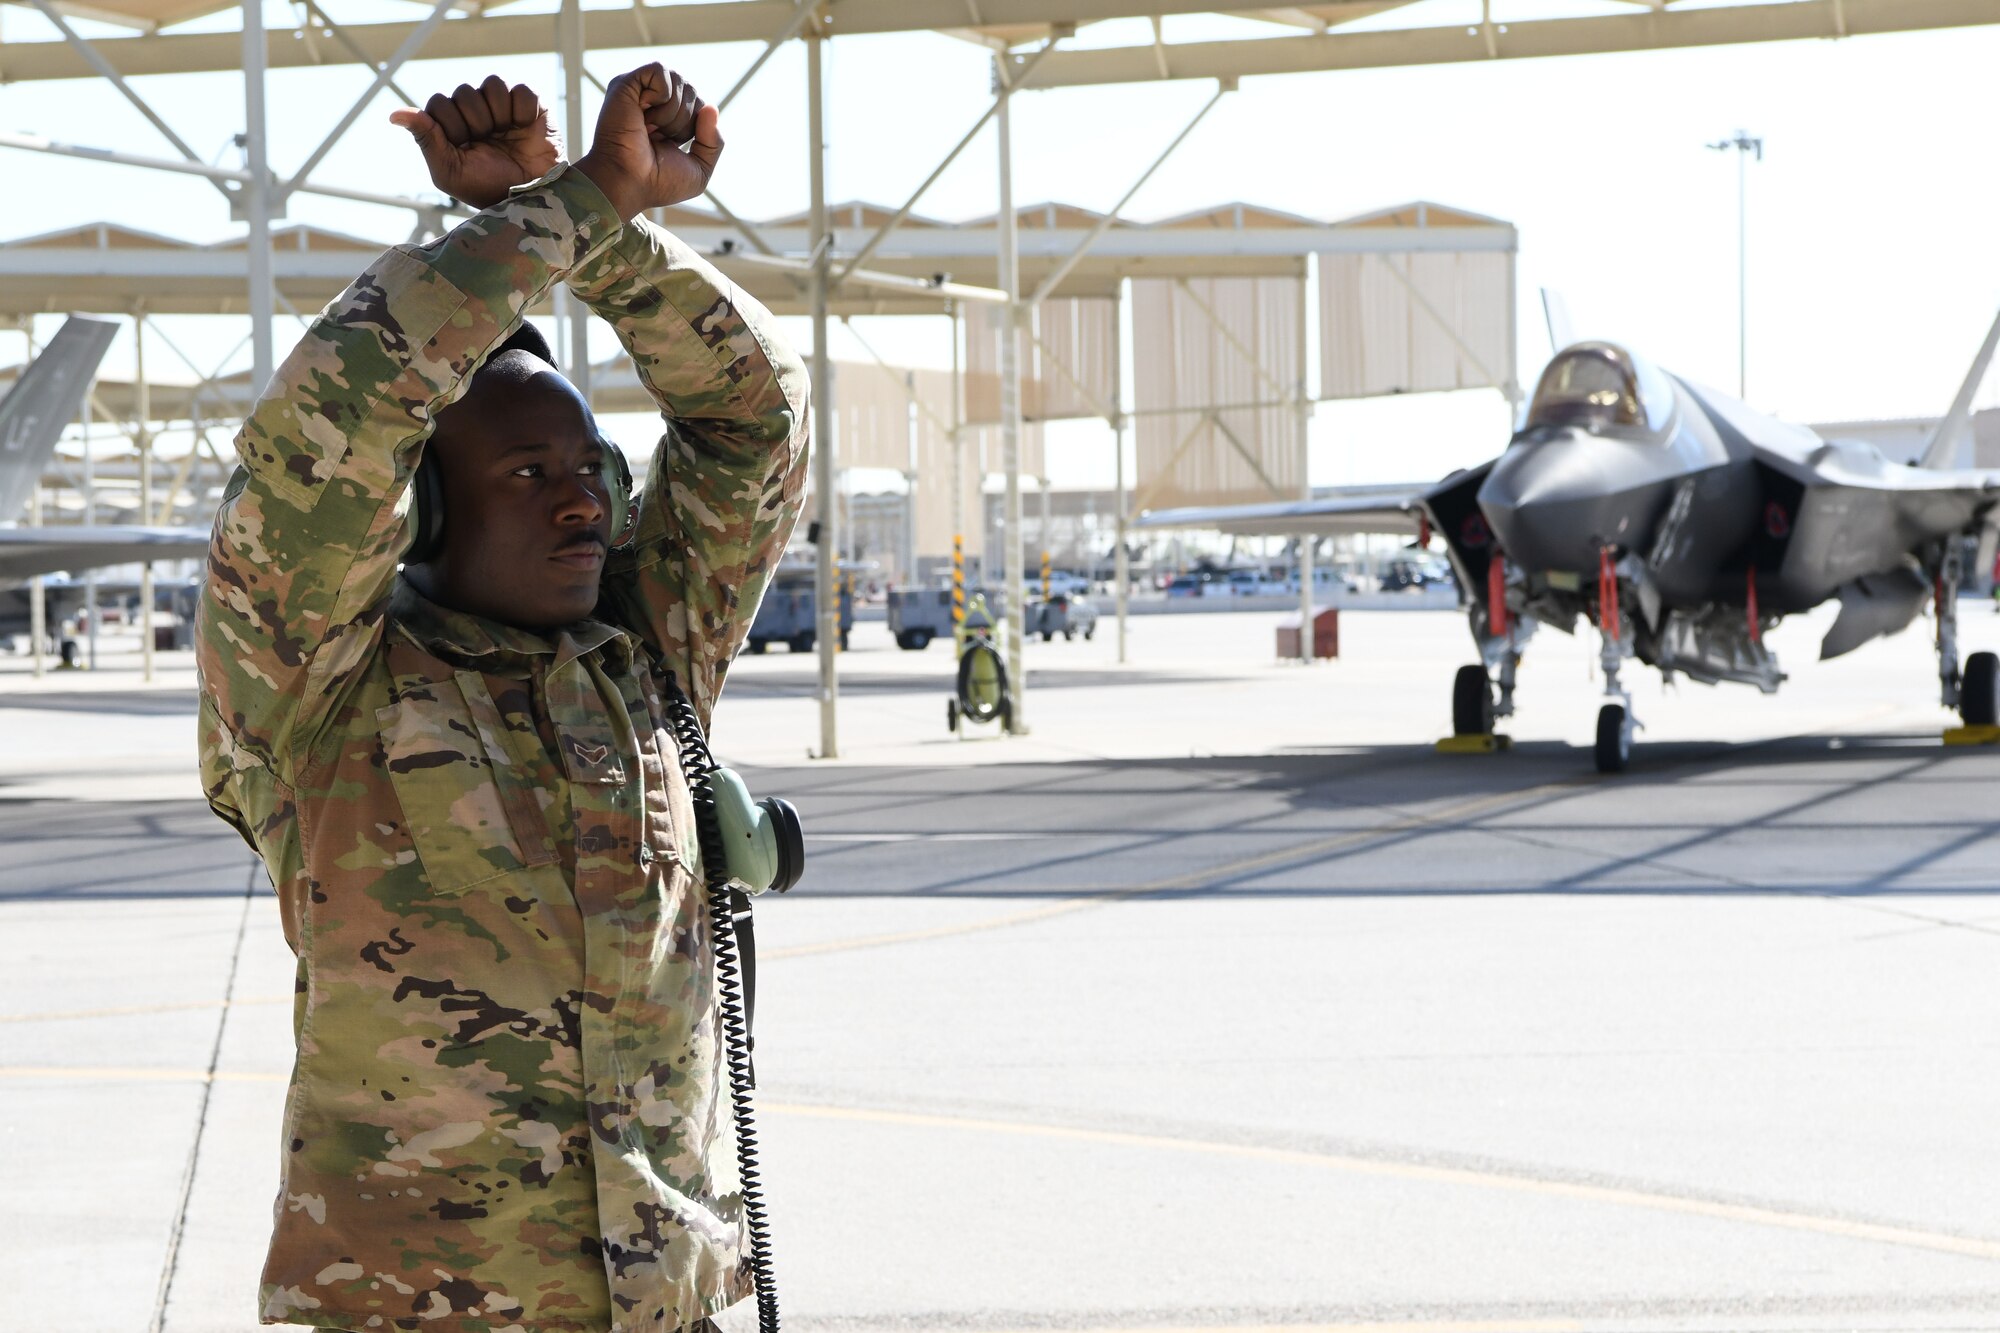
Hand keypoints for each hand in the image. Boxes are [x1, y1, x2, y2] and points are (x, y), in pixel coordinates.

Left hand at [390, 76, 561, 210]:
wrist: (532, 197)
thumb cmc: (487, 188)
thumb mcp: (449, 171)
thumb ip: (424, 139)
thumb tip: (394, 115)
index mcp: (452, 124)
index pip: (439, 102)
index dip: (451, 125)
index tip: (463, 147)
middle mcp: (475, 111)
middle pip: (464, 91)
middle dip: (475, 122)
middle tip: (488, 143)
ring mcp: (502, 106)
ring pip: (492, 84)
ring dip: (498, 114)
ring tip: (507, 135)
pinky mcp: (531, 105)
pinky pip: (520, 90)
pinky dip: (522, 111)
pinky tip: (524, 129)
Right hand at [574, 63, 722, 221]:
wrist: (629, 183)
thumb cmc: (658, 182)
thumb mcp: (699, 169)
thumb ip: (713, 142)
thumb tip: (711, 107)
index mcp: (668, 119)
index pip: (700, 105)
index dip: (694, 127)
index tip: (670, 146)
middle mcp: (653, 101)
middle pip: (692, 91)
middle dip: (684, 121)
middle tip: (657, 138)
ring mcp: (639, 91)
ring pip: (679, 80)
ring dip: (671, 113)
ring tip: (648, 128)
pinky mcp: (626, 82)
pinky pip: (660, 70)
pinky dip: (660, 95)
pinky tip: (643, 112)